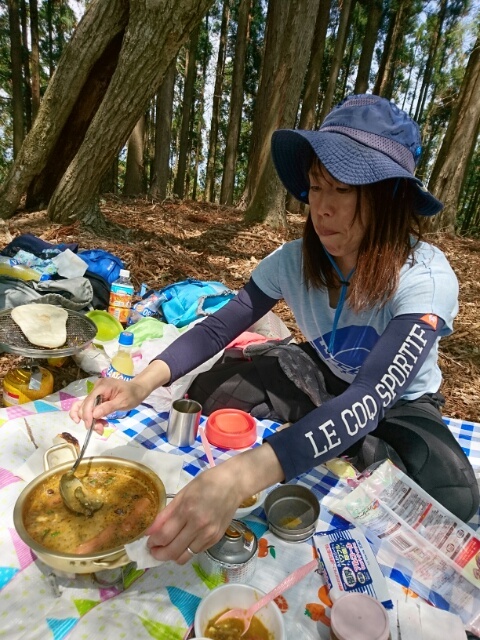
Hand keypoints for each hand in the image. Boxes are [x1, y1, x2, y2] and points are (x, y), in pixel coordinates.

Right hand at [69, 359, 170, 432]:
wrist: (137, 390)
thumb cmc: (132, 395)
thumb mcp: (123, 402)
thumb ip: (108, 407)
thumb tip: (94, 414)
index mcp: (102, 386)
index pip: (89, 401)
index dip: (87, 415)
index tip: (90, 426)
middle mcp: (96, 388)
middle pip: (85, 405)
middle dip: (89, 419)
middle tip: (100, 429)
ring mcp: (95, 393)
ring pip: (86, 409)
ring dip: (91, 420)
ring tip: (101, 428)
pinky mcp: (96, 398)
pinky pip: (90, 409)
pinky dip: (93, 417)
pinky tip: (99, 423)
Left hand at [146, 443, 283, 564]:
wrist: (233, 484)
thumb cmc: (206, 483)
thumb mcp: (183, 493)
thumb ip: (166, 513)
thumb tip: (149, 530)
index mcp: (188, 510)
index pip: (164, 535)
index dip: (152, 542)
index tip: (148, 541)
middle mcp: (198, 526)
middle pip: (172, 551)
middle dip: (158, 554)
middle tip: (154, 549)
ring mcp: (208, 535)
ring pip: (184, 557)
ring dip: (172, 555)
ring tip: (168, 547)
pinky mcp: (215, 539)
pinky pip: (195, 553)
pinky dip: (186, 551)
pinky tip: (183, 541)